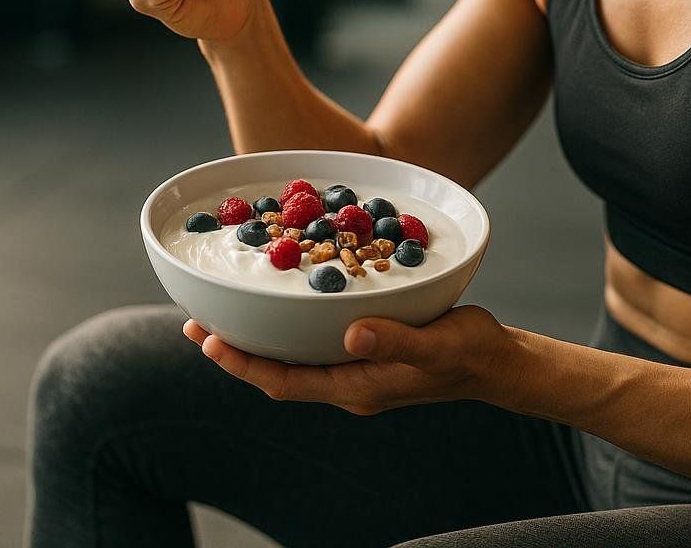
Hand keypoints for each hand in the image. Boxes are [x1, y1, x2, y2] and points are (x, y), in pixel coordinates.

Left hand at [184, 306, 513, 414]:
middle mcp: (346, 383)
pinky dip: (287, 326)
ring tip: (222, 313)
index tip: (208, 340)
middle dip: (235, 351)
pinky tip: (279, 303)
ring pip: (291, 358)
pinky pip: (312, 344)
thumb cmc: (468, 354)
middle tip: (195, 323)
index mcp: (355, 387)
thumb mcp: (435, 344)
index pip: (283, 381)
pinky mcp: (364, 352)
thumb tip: (350, 335)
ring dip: (256, 339)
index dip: (242, 363)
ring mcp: (354, 369)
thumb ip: (394, 341)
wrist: (495, 363)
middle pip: (276, 372)